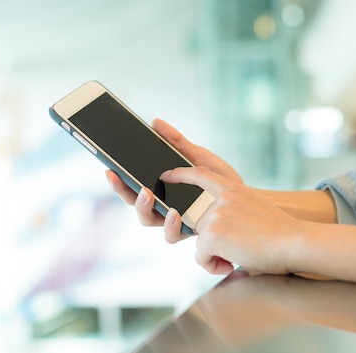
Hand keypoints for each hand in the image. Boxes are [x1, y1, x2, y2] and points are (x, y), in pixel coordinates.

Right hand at [105, 118, 243, 241]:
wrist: (246, 198)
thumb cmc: (220, 179)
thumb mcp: (198, 156)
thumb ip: (177, 142)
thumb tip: (155, 122)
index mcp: (161, 189)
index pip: (133, 186)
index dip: (118, 181)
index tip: (109, 168)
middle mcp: (163, 207)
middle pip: (134, 204)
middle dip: (124, 192)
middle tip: (120, 177)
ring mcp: (175, 221)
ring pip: (149, 221)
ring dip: (143, 208)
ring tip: (147, 193)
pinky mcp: (190, 232)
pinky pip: (173, 234)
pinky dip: (170, 224)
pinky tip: (174, 212)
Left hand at [160, 166, 300, 275]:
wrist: (295, 242)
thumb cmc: (281, 234)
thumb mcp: (255, 209)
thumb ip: (234, 211)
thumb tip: (218, 229)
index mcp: (234, 189)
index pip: (201, 174)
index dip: (181, 174)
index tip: (167, 175)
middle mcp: (222, 199)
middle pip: (199, 222)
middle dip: (211, 241)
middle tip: (237, 249)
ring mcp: (215, 215)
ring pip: (200, 241)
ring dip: (215, 254)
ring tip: (239, 255)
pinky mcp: (212, 233)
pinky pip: (200, 256)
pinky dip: (214, 265)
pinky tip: (233, 263)